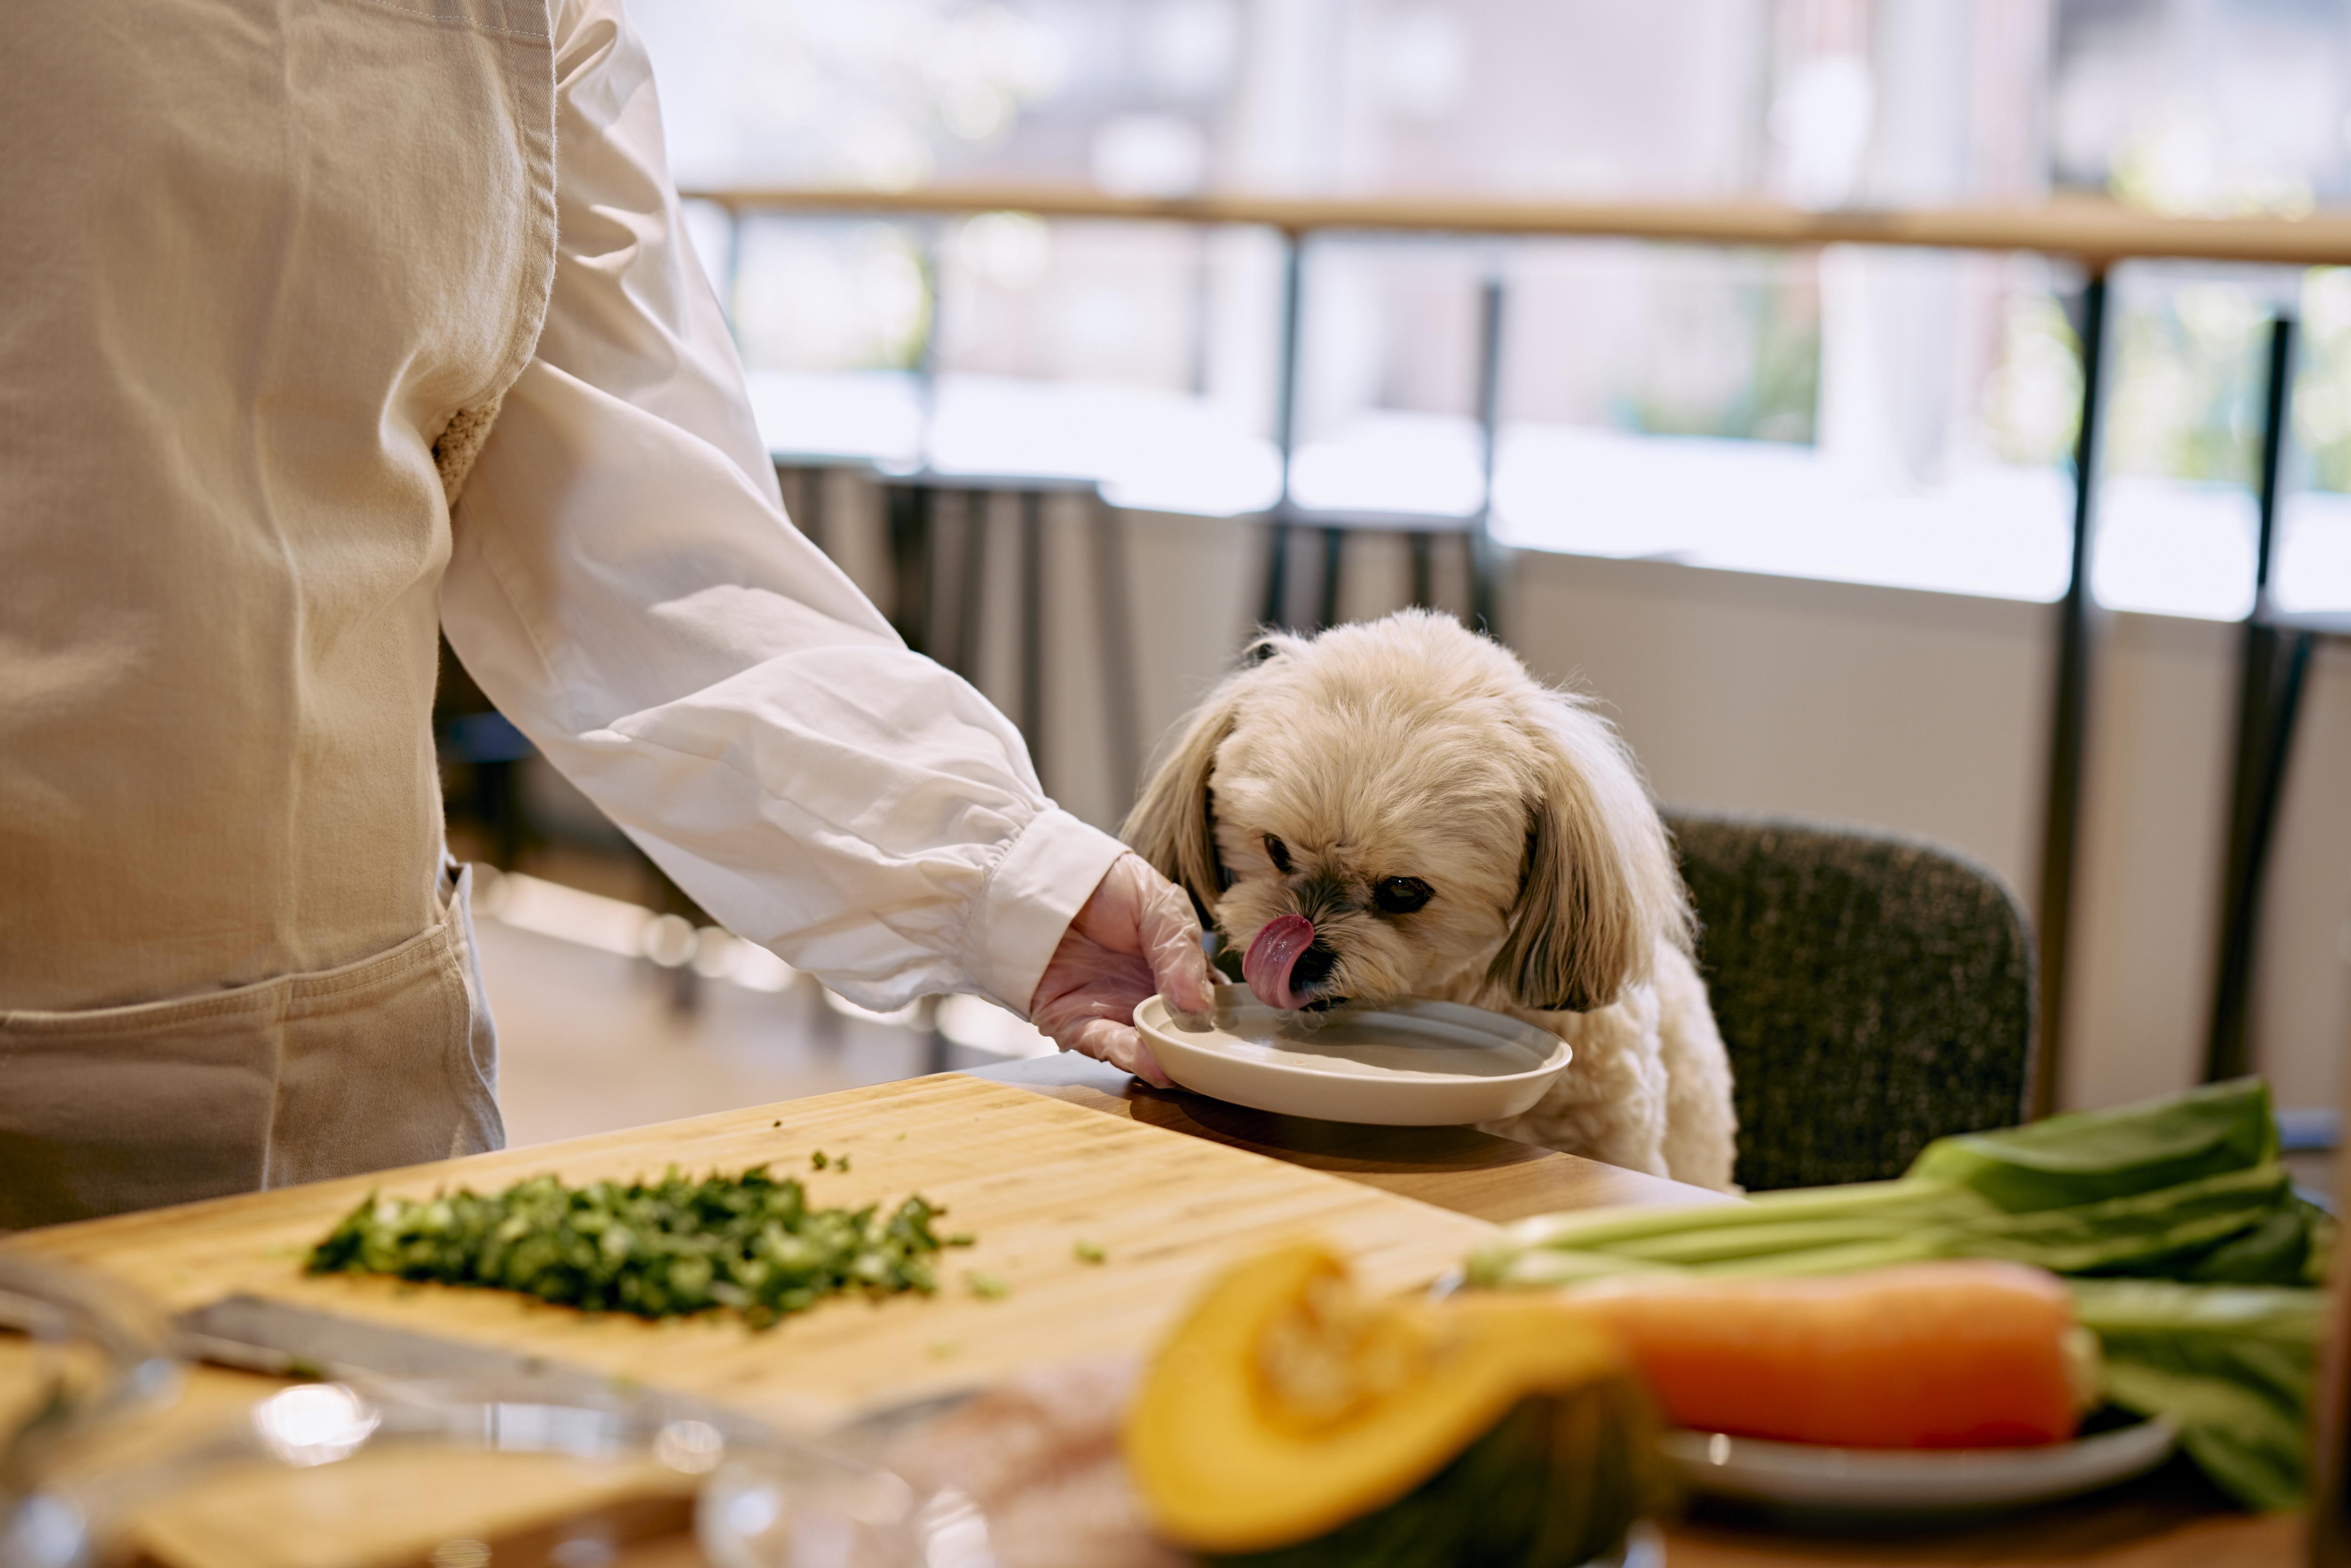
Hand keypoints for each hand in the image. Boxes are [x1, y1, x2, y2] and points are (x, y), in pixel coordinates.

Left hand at [1028, 853, 1214, 1087]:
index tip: (1240, 1032)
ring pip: (1150, 1048)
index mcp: (1176, 971)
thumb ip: (1181, 951)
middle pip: (1183, 1035)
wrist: (1046, 877)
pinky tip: (1158, 1065)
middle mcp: (1149, 999)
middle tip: (1220, 1057)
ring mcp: (1116, 1014)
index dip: (1223, 1019)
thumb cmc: (1107, 887)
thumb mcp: (1160, 906)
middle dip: (1199, 1049)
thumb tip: (1199, 1003)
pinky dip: (1134, 1059)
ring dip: (1171, 1060)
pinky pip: (1109, 1046)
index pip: (1208, 1003)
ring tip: (1192, 1067)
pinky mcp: (1079, 1024)